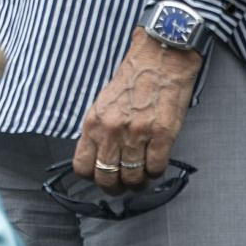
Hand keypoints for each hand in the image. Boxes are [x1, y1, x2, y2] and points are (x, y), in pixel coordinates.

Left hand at [72, 31, 201, 191]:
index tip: (102, 175)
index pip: (82, 167)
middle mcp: (112, 130)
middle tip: (123, 183)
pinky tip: (156, 163)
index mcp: (93, 122)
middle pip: (107, 178)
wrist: (160, 58)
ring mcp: (138, 133)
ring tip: (142, 176)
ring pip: (133, 177)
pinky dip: (156, 172)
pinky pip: (156, 168)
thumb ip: (98, 131)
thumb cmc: (132, 79)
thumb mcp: (103, 103)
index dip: (93, 176)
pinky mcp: (163, 134)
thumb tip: (98, 159)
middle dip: (115, 186)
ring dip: (138, 182)